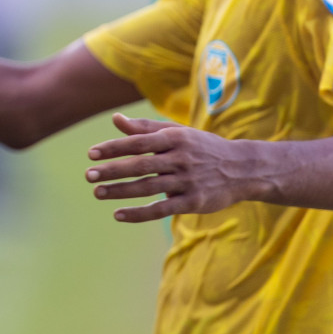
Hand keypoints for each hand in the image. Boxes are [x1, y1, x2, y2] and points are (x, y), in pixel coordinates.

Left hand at [84, 114, 265, 221]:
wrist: (244, 168)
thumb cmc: (202, 147)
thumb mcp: (177, 132)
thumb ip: (145, 128)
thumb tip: (115, 119)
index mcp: (175, 138)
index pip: (138, 143)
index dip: (114, 148)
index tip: (91, 154)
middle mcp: (180, 159)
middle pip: (140, 165)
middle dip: (113, 170)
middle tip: (88, 175)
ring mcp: (188, 181)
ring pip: (148, 188)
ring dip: (121, 191)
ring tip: (97, 193)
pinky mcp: (194, 202)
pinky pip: (162, 209)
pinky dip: (139, 213)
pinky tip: (119, 214)